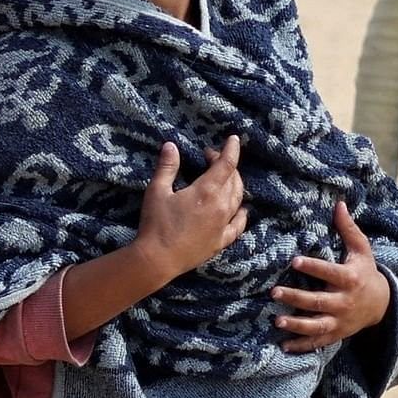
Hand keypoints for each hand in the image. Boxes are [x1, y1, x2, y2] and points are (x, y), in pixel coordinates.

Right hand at [134, 135, 248, 275]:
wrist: (158, 259)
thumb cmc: (156, 224)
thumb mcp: (156, 191)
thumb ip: (167, 167)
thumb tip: (171, 145)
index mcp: (207, 191)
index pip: (226, 164)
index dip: (231, 149)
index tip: (232, 139)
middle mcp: (221, 206)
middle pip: (234, 180)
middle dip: (226, 164)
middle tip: (210, 158)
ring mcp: (224, 224)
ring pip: (238, 198)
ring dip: (234, 184)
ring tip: (224, 178)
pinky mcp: (221, 240)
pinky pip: (238, 224)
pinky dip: (241, 213)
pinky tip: (240, 209)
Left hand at [271, 202, 394, 352]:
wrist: (383, 305)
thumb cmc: (365, 272)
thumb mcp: (362, 251)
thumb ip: (349, 229)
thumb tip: (339, 204)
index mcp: (350, 279)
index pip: (330, 272)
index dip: (314, 267)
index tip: (294, 260)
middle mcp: (344, 301)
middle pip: (319, 301)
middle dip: (297, 298)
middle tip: (274, 292)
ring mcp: (340, 320)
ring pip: (317, 325)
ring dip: (297, 325)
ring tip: (277, 321)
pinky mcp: (336, 334)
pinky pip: (318, 342)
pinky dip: (302, 346)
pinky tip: (283, 346)